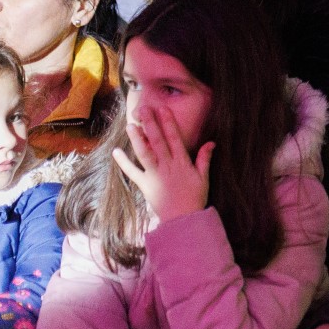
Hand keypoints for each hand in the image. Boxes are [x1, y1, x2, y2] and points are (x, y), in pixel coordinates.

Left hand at [114, 107, 211, 223]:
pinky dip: (124, 162)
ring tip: (130, 125)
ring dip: (137, 138)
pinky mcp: (145, 185)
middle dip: (150, 124)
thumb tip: (211, 142)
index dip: (168, 122)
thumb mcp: (204, 177)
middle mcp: (167, 166)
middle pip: (157, 141)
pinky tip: (116, 151)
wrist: (183, 219)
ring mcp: (154, 175)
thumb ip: (205, 158)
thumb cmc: (195, 198)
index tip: (162, 109)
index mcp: (182, 162)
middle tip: (143, 109)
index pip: (174, 138)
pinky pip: (132, 172)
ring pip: (144, 153)